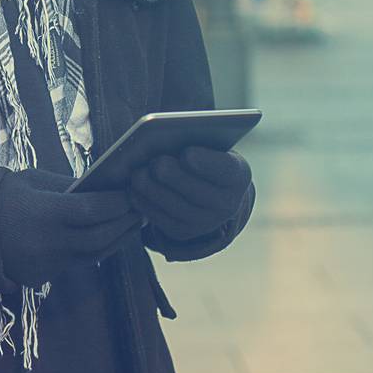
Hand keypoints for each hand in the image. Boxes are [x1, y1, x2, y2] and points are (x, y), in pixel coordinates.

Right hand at [0, 168, 143, 287]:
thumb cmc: (1, 197)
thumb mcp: (31, 181)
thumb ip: (67, 185)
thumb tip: (102, 187)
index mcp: (43, 214)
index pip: (91, 210)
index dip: (117, 203)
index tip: (132, 193)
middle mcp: (48, 243)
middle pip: (100, 237)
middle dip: (125, 223)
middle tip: (143, 208)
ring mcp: (47, 264)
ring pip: (95, 255)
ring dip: (118, 239)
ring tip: (133, 223)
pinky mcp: (45, 277)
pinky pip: (80, 263)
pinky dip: (99, 249)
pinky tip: (110, 236)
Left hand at [129, 147, 254, 244]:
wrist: (208, 188)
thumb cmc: (203, 155)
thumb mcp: (208, 145)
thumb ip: (194, 140)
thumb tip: (163, 140)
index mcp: (238, 175)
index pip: (225, 170)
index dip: (206, 163)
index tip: (187, 154)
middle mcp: (227, 204)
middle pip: (196, 191)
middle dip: (174, 176)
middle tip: (155, 162)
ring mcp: (206, 222)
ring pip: (175, 207)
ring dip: (154, 190)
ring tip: (138, 174)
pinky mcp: (183, 232)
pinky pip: (162, 220)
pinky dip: (146, 203)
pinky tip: (134, 189)